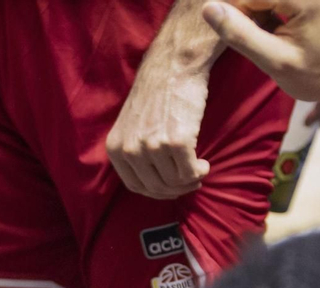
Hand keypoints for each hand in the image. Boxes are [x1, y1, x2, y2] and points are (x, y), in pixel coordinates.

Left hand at [106, 60, 211, 199]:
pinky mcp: (176, 142)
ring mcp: (152, 146)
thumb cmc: (158, 93)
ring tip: (198, 169)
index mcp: (116, 148)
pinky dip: (199, 172)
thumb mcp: (131, 125)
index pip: (136, 186)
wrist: (174, 64)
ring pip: (174, 182)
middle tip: (191, 181)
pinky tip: (204, 164)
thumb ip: (134, 153)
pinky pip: (190, 172)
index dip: (157, 192)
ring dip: (191, 180)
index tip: (172, 188)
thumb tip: (155, 185)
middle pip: (157, 188)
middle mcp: (130, 149)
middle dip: (176, 189)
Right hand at [201, 0, 319, 104]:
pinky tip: (283, 31)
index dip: (238, 17)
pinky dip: (272, 11)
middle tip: (266, 41)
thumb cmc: (319, 75)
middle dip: (250, 13)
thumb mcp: (275, 61)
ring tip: (277, 38)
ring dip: (260, 13)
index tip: (251, 40)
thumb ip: (240, 34)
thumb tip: (208, 8)